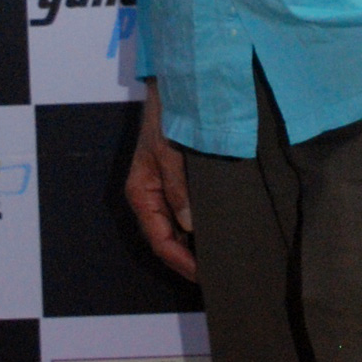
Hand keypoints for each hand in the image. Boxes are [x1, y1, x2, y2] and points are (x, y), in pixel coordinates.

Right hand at [124, 79, 197, 281]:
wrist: (177, 87)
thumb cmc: (167, 116)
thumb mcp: (170, 152)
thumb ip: (179, 189)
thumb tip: (190, 226)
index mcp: (142, 193)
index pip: (160, 240)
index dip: (181, 261)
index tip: (204, 274)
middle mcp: (150, 197)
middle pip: (167, 239)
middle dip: (188, 260)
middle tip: (217, 274)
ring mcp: (163, 191)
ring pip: (177, 229)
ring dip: (194, 246)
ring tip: (219, 261)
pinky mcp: (177, 182)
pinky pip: (186, 213)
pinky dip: (199, 228)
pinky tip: (217, 234)